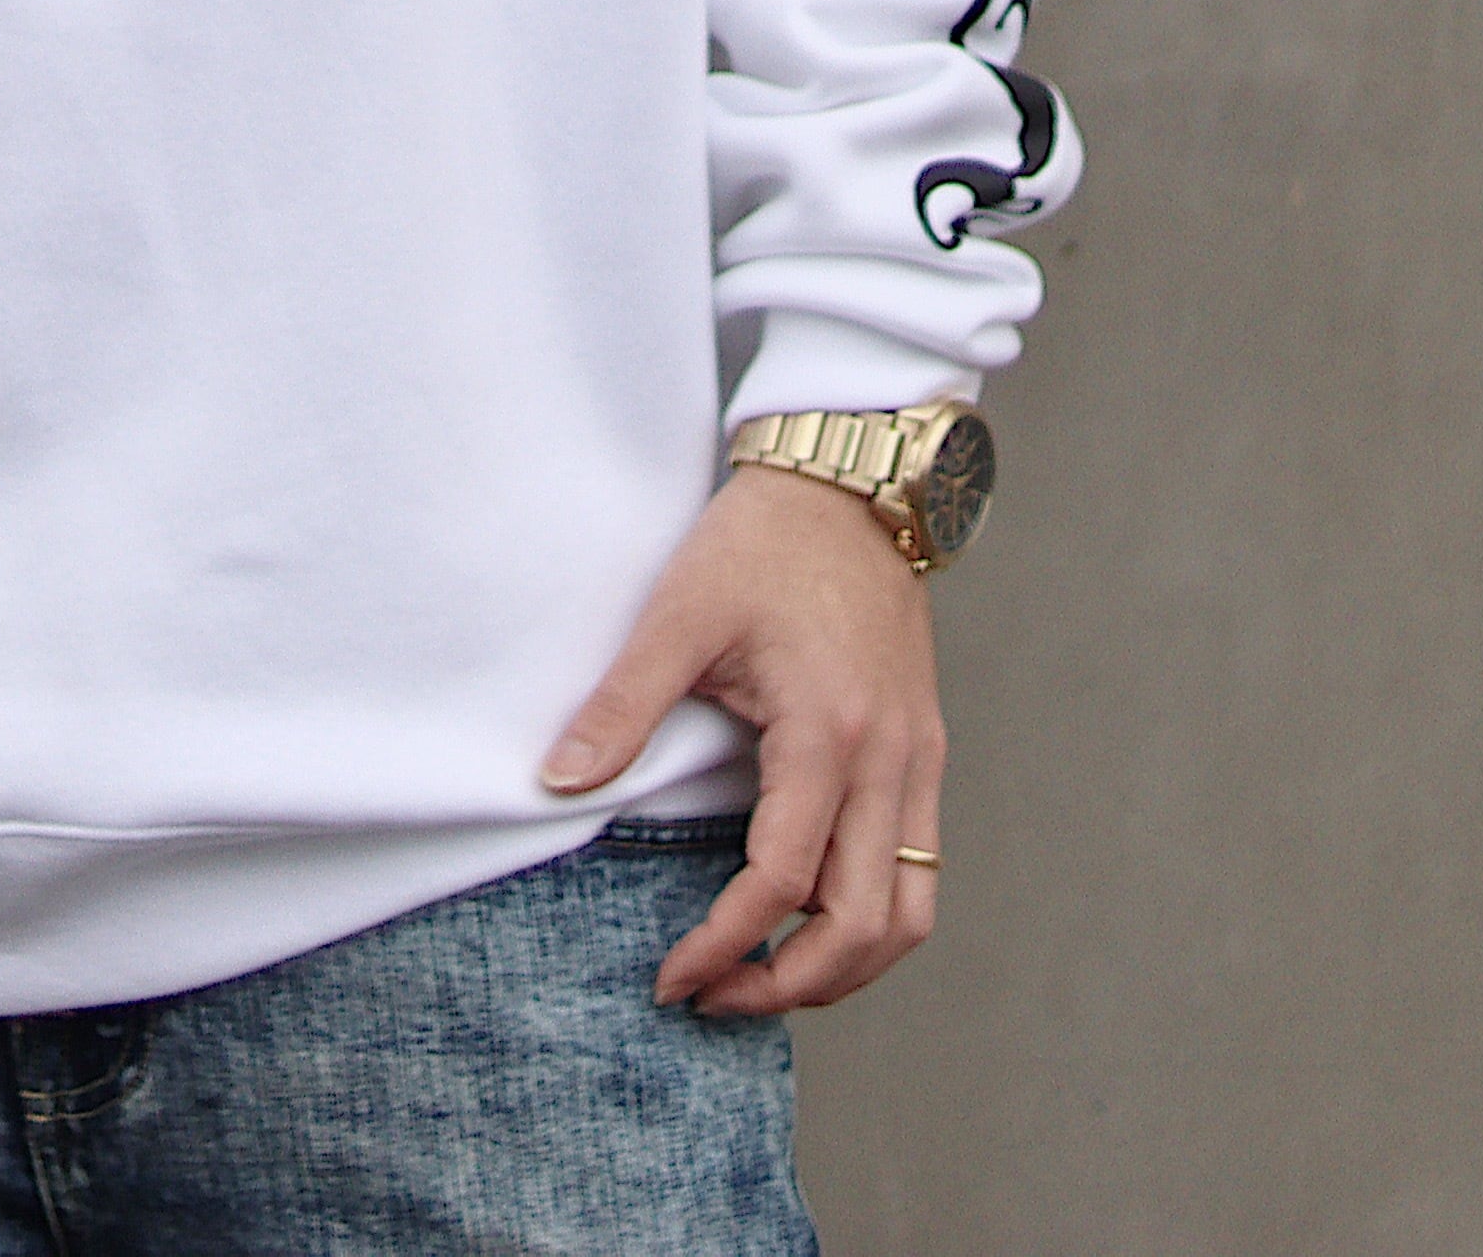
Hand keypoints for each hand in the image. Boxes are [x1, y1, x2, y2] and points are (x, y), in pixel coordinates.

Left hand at [539, 466, 946, 1015]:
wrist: (848, 484)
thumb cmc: (760, 542)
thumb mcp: (678, 614)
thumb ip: (623, 706)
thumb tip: (556, 782)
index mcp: (827, 730)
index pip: (782, 880)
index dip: (724, 944)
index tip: (672, 977)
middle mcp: (890, 759)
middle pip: (861, 925)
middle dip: (788, 985)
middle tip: (714, 997)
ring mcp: (919, 760)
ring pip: (907, 914)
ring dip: (843, 967)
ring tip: (765, 977)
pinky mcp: (926, 752)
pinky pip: (918, 870)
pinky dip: (873, 919)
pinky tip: (811, 918)